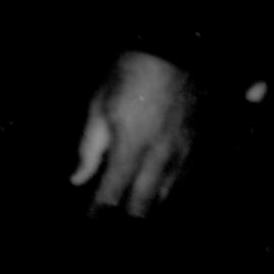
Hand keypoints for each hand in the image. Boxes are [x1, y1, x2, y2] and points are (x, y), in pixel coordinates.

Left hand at [71, 49, 194, 216]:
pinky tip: (155, 192)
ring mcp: (181, 154)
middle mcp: (158, 158)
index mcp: (131, 147)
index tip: (92, 220)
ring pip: (164, 196)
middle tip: (113, 222)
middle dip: (126, 219)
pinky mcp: (195, 146)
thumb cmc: (129, 75)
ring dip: (146, 207)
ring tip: (132, 211)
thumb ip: (89, 147)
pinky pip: (180, 180)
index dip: (100, 213)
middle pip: (142, 205)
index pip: (112, 194)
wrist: (173, 52)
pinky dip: (165, 190)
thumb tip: (77, 178)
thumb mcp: (99, 106)